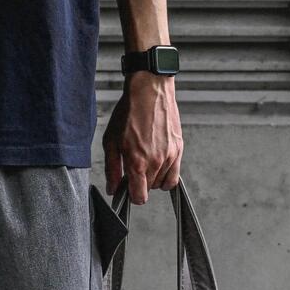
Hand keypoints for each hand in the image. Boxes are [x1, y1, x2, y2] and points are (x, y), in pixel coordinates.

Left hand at [104, 73, 182, 202]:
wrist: (150, 91)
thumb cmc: (129, 112)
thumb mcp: (111, 141)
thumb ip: (112, 169)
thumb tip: (113, 188)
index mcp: (138, 162)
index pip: (140, 197)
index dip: (132, 196)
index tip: (128, 189)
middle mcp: (157, 162)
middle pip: (150, 189)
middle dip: (141, 183)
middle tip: (133, 166)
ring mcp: (170, 156)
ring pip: (163, 183)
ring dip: (154, 178)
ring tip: (145, 160)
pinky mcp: (179, 149)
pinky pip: (175, 173)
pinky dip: (166, 172)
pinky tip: (157, 159)